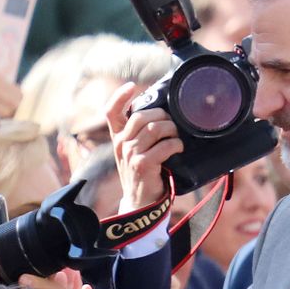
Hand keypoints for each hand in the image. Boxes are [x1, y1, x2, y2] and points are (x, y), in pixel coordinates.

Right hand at [106, 80, 180, 213]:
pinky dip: (175, 145)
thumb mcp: (135, 150)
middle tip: (172, 125)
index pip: (111, 112)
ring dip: (171, 130)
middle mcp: (121, 144)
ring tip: (176, 137)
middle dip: (162, 116)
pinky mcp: (142, 165)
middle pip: (141, 116)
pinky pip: (164, 146)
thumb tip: (162, 112)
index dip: (120, 96)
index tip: (132, 86)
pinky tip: (178, 149)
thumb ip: (140, 133)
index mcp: (118, 138)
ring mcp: (130, 155)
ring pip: (154, 129)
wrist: (141, 202)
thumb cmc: (143, 172)